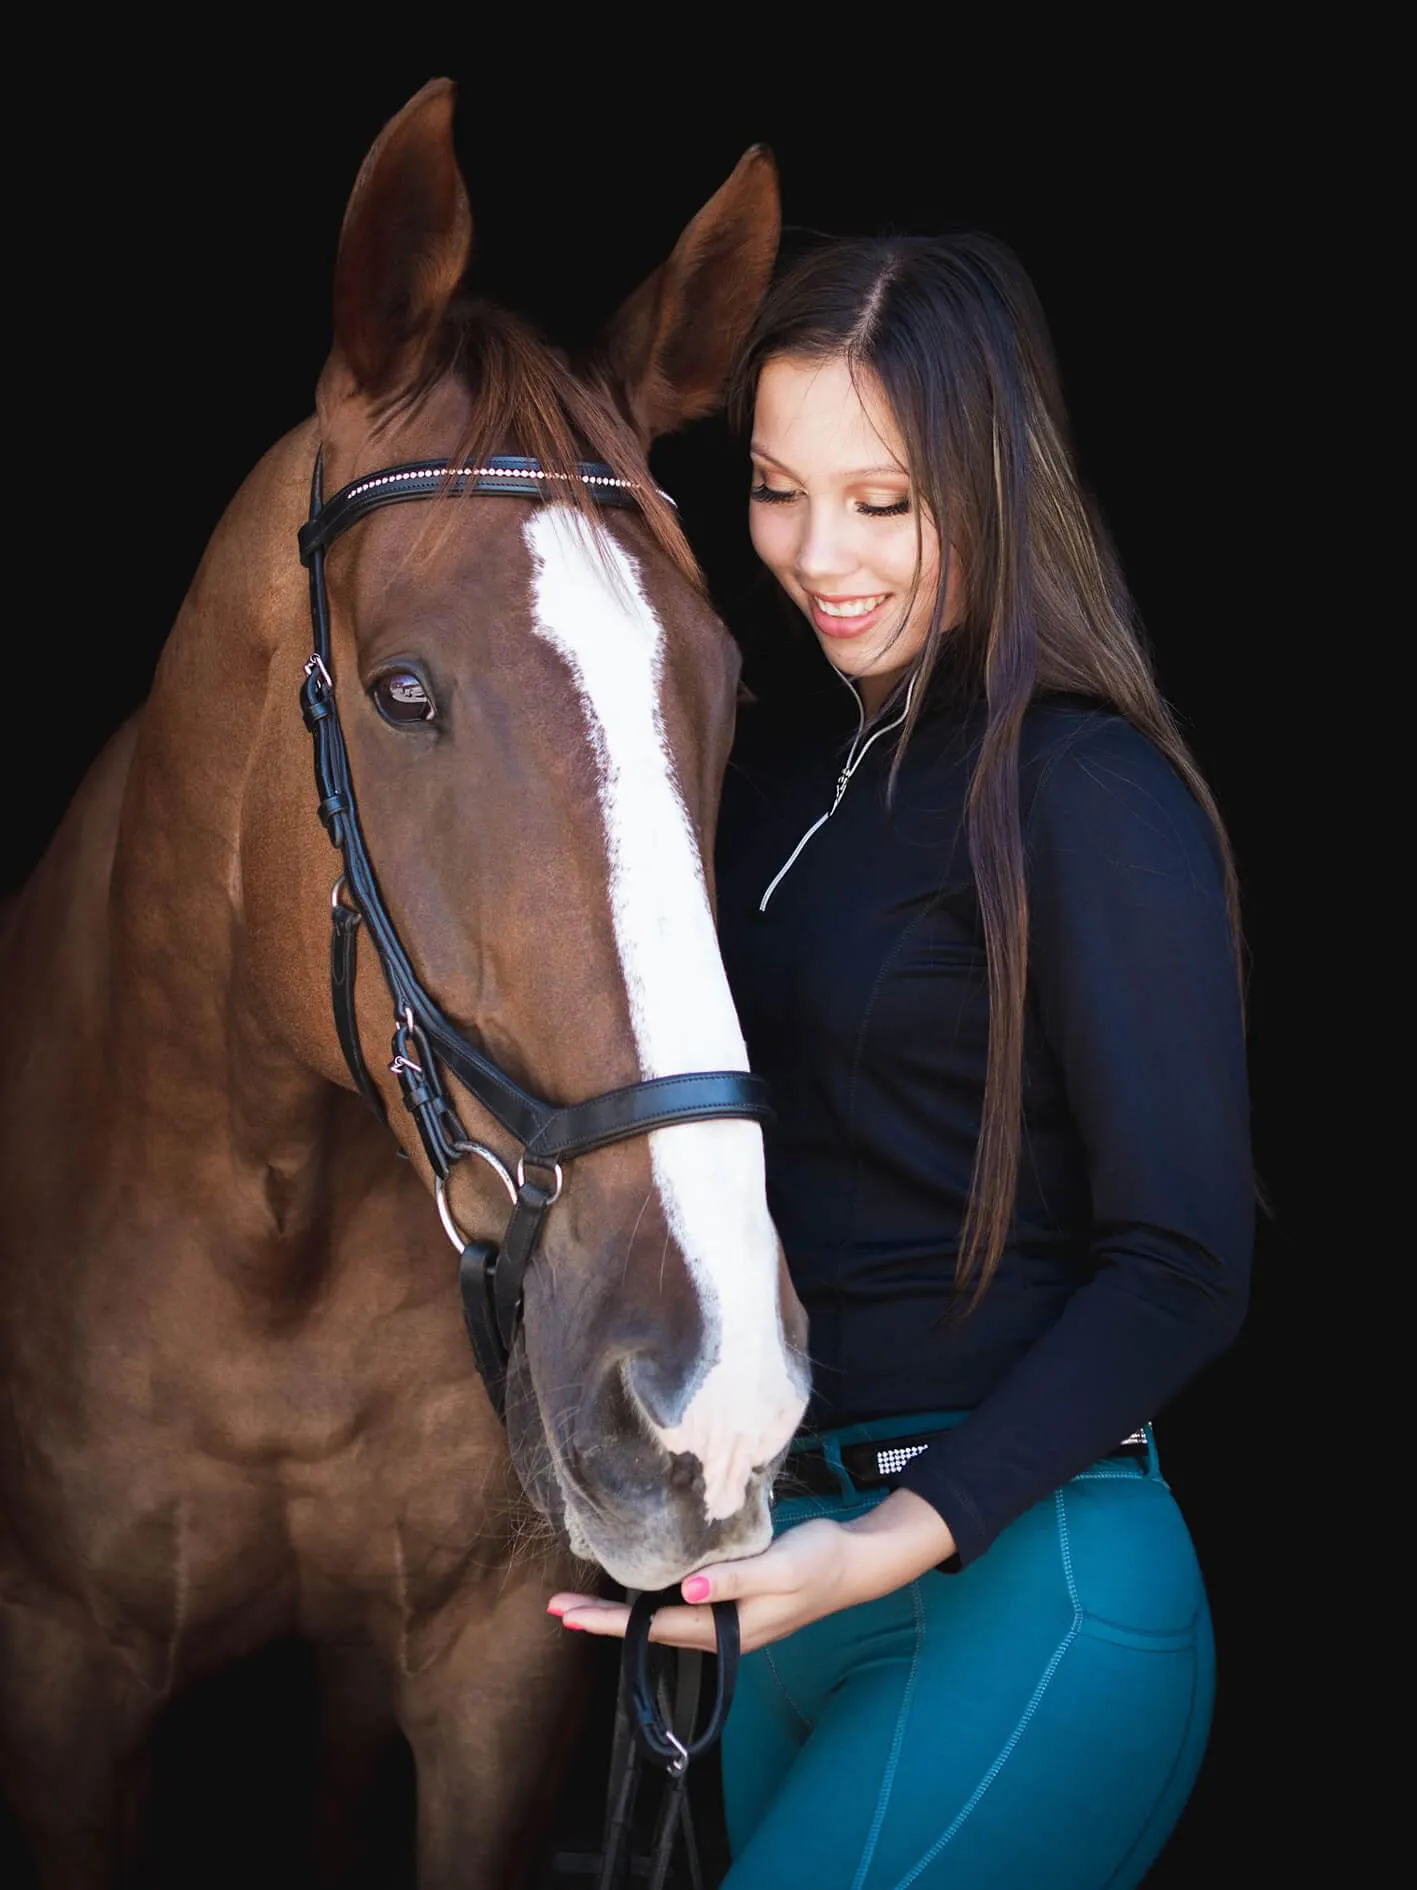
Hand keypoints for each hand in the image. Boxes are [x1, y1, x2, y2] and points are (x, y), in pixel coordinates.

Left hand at [547, 1489, 956, 1653]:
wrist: (855, 1562)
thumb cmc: (819, 1562)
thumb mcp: (778, 1567)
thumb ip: (733, 1581)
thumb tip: (684, 1594)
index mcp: (728, 1629)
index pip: (655, 1629)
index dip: (610, 1624)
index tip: (569, 1618)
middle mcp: (722, 1631)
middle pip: (650, 1629)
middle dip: (604, 1622)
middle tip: (557, 1610)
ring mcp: (728, 1619)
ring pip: (662, 1619)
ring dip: (622, 1612)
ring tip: (583, 1603)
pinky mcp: (734, 1600)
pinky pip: (680, 1606)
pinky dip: (650, 1598)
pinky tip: (638, 1584)